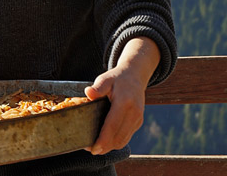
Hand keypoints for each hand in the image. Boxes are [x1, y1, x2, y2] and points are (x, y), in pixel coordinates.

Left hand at [85, 37, 160, 154]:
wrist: (135, 76)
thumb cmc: (117, 78)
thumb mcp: (105, 79)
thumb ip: (97, 87)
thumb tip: (88, 93)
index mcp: (125, 103)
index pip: (113, 125)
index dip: (103, 139)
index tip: (93, 148)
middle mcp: (134, 113)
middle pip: (119, 137)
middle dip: (105, 146)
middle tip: (90, 150)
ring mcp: (138, 119)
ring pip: (124, 140)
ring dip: (110, 147)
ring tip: (96, 148)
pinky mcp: (138, 122)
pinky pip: (127, 136)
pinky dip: (116, 142)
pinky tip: (105, 143)